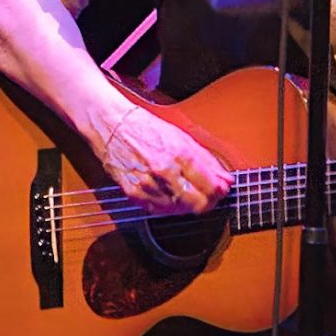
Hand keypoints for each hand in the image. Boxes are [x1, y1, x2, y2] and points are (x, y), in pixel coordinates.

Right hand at [95, 100, 232, 215]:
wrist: (110, 124)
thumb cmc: (145, 126)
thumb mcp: (181, 136)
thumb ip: (206, 160)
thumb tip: (226, 180)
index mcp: (179, 154)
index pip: (211, 187)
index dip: (220, 192)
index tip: (222, 190)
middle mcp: (164, 172)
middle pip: (198, 204)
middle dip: (208, 202)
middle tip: (210, 197)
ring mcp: (148, 185)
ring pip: (180, 209)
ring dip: (188, 204)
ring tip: (189, 192)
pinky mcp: (133, 193)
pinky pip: (159, 210)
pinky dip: (169, 206)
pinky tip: (171, 195)